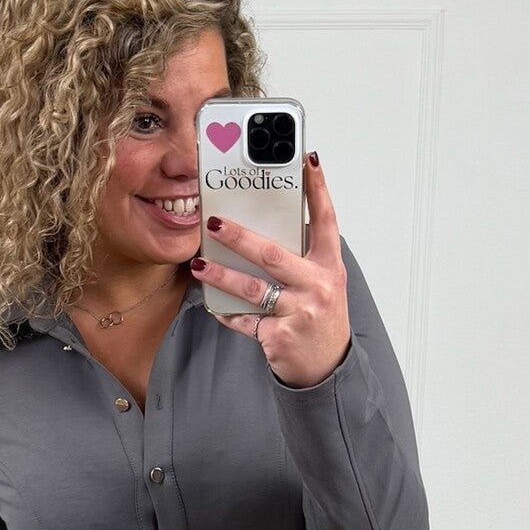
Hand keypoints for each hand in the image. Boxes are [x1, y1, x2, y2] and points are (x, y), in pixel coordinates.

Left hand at [193, 152, 350, 387]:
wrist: (327, 368)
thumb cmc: (320, 319)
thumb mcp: (322, 282)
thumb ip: (302, 256)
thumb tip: (266, 227)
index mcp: (329, 266)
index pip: (325, 220)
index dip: (318, 189)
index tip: (307, 161)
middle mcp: (317, 286)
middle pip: (273, 255)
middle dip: (239, 237)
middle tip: (214, 223)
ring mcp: (298, 313)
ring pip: (253, 289)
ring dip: (222, 276)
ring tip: (200, 266)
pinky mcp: (280, 337)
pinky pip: (246, 321)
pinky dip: (227, 312)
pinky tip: (212, 303)